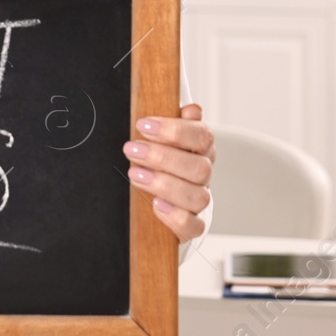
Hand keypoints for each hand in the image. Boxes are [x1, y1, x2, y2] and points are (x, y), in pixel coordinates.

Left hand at [124, 103, 213, 241]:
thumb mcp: (160, 135)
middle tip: (132, 149)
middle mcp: (203, 174)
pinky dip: (175, 216)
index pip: (202, 136)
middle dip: (162, 157)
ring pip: (197, 197)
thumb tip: (192, 109)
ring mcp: (198, 199)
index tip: (144, 125)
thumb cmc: (159, 158)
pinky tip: (155, 204)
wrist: (156, 193)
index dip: (175, 130)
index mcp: (200, 148)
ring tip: (135, 174)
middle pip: (199, 168)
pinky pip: (192, 226)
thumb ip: (173, 121)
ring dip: (164, 184)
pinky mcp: (191, 224)